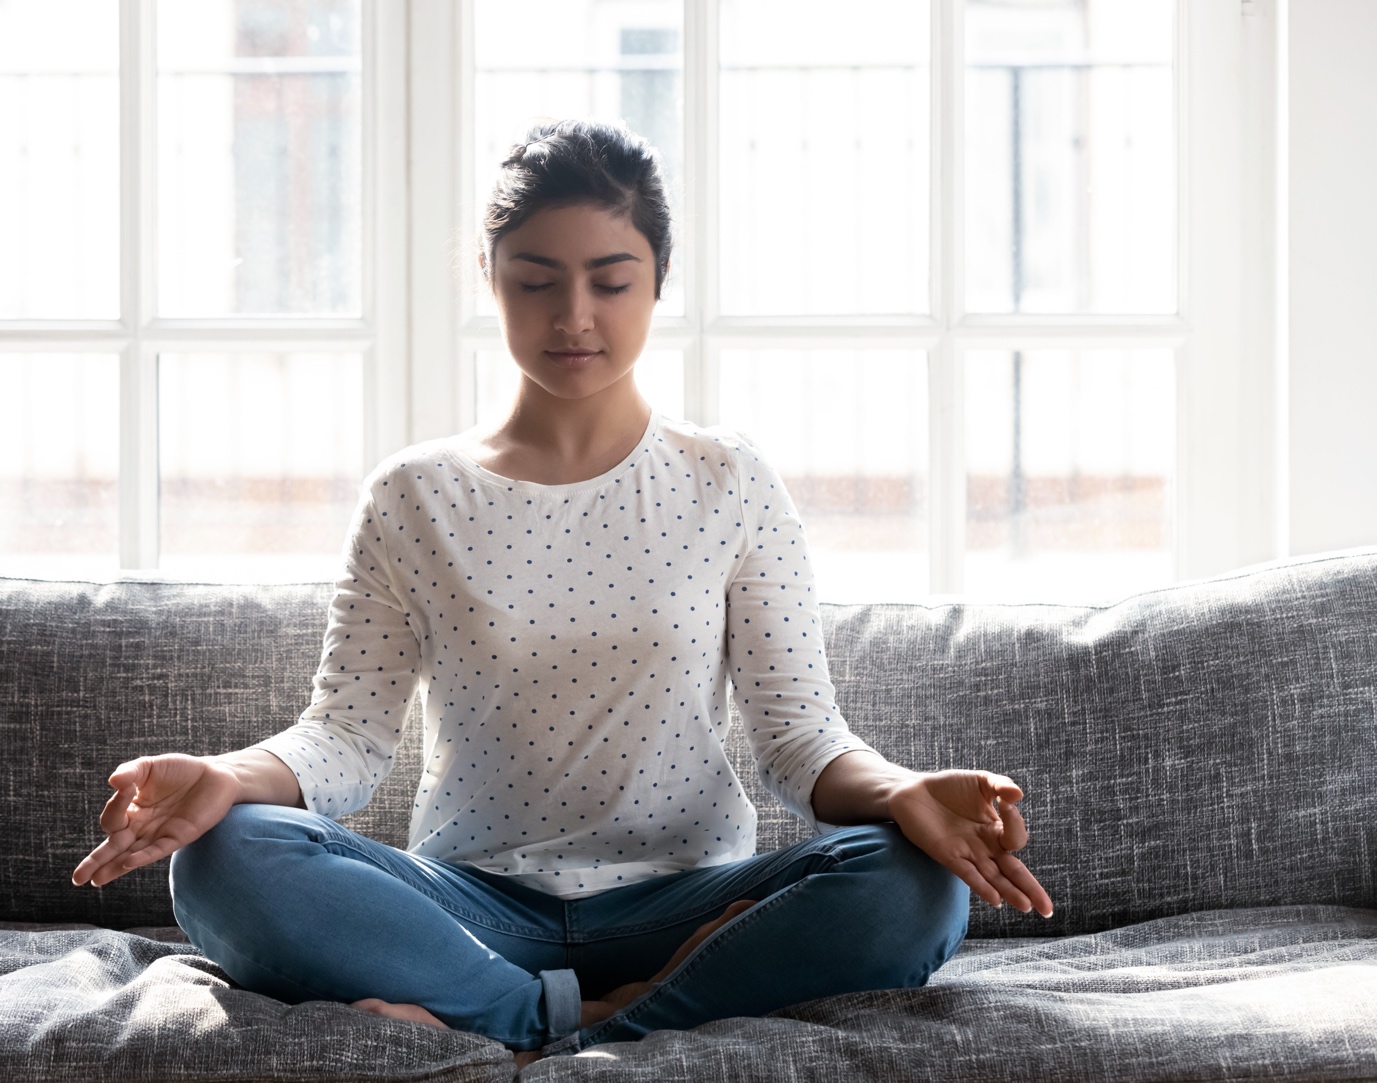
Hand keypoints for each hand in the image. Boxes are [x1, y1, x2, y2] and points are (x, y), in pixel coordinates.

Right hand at [71, 754, 240, 887]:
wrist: (216, 775)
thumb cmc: (180, 770)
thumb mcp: (150, 767)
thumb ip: (131, 772)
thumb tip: (113, 781)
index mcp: (132, 811)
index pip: (113, 817)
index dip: (116, 804)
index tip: (126, 786)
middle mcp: (142, 826)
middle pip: (114, 847)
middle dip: (96, 862)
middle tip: (76, 878)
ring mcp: (159, 834)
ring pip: (131, 855)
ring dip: (114, 867)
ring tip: (95, 881)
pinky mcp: (178, 837)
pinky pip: (157, 850)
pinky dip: (142, 857)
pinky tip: (126, 863)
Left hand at [889, 770, 1052, 917]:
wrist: (913, 791)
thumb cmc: (948, 786)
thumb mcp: (980, 781)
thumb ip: (1001, 785)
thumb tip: (1019, 795)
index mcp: (995, 829)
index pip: (1015, 837)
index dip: (1016, 822)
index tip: (1007, 802)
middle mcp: (985, 846)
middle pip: (1013, 871)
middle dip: (1031, 889)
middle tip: (1047, 909)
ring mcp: (967, 853)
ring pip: (994, 878)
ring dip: (1010, 892)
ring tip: (1027, 906)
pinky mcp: (948, 856)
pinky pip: (968, 874)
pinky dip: (982, 886)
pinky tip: (996, 899)